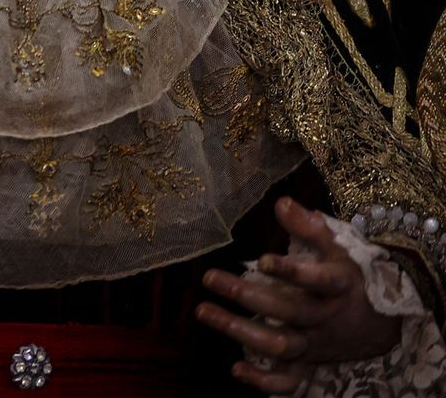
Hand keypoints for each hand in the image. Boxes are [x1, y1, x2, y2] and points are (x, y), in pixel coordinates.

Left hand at [197, 196, 403, 393]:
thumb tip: (282, 202)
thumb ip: (310, 229)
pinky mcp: (309, 365)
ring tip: (203, 311)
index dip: (293, 273)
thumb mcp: (337, 252)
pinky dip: (263, 382)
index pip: (317, 281)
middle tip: (209, 277)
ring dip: (240, 331)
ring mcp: (315, 345)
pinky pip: (289, 382)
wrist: (380, 326)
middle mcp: (325, 319)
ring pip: (280, 345)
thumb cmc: (348, 280)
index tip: (262, 260)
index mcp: (336, 287)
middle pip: (287, 311)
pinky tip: (234, 368)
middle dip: (246, 296)